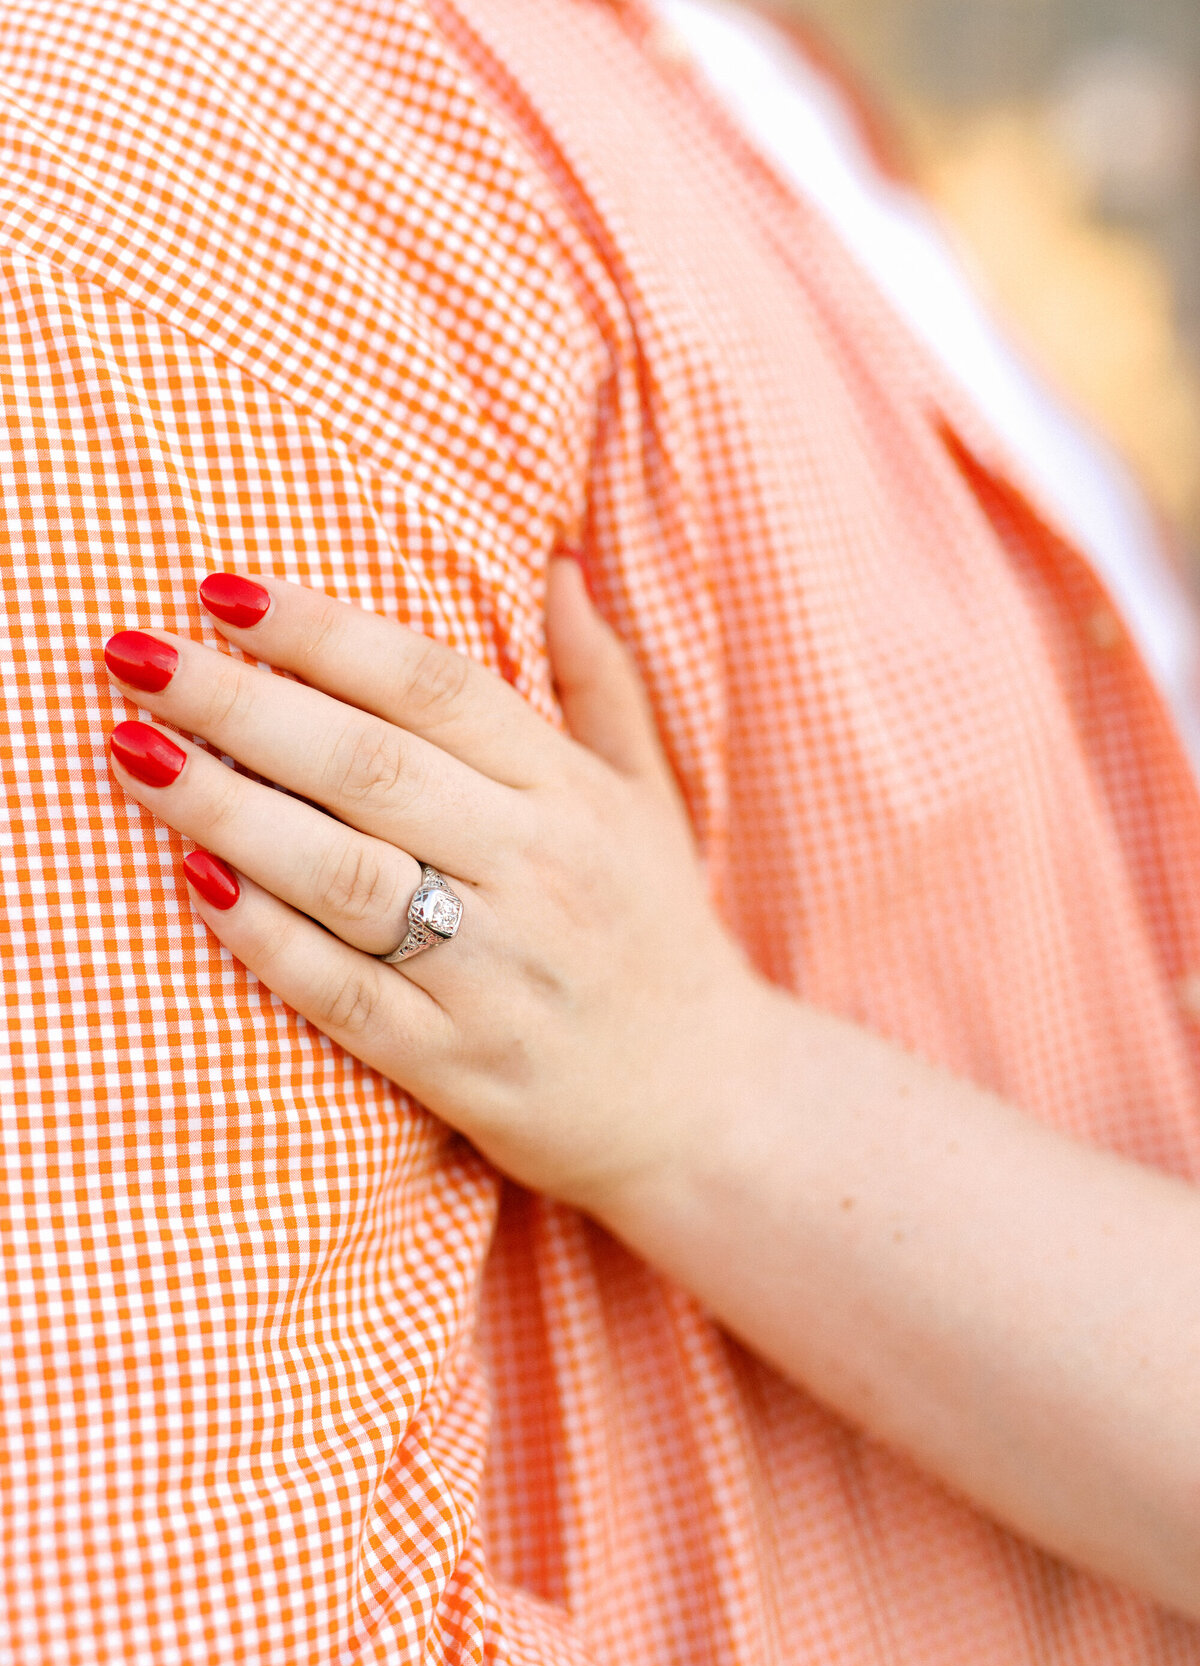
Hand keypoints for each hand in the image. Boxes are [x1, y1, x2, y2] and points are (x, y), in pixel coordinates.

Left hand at [101, 560, 768, 1213]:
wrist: (706, 1105)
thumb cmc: (658, 934)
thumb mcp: (648, 799)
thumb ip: (601, 680)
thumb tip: (555, 561)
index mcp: (573, 795)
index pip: (433, 686)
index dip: (321, 630)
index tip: (220, 590)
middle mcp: (539, 871)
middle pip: (370, 766)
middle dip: (241, 703)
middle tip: (138, 657)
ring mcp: (498, 973)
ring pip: (344, 874)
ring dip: (228, 808)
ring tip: (134, 753)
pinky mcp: (461, 1064)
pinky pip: (344, 992)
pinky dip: (265, 937)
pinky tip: (193, 881)